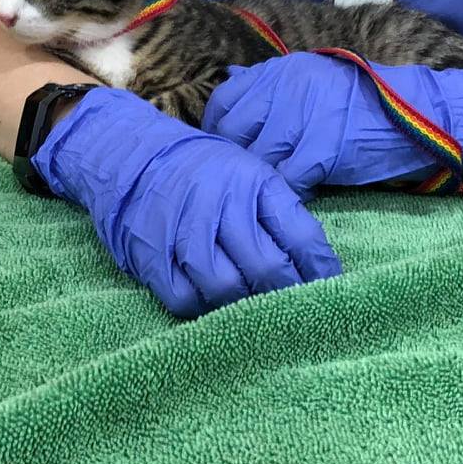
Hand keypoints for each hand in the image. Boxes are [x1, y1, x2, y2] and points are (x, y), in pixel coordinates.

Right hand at [34, 88, 339, 317]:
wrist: (132, 155)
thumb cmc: (202, 170)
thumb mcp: (247, 172)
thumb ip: (277, 211)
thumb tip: (316, 265)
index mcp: (253, 181)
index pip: (300, 234)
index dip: (321, 269)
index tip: (331, 288)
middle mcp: (221, 203)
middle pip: (266, 266)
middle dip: (285, 294)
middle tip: (293, 309)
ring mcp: (184, 229)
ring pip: (226, 287)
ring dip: (243, 305)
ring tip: (252, 307)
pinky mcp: (152, 254)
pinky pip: (185, 298)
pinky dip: (202, 307)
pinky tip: (211, 301)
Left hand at [200, 51, 462, 196]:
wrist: (422, 116)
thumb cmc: (364, 105)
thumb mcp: (313, 79)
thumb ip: (271, 84)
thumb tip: (229, 77)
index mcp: (281, 71)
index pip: (224, 101)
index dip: (220, 132)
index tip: (227, 155)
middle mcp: (286, 88)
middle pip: (233, 133)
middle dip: (234, 162)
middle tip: (243, 182)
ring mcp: (304, 117)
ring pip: (257, 161)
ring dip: (260, 182)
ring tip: (266, 195)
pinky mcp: (323, 148)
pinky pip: (286, 180)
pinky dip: (287, 194)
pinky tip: (296, 198)